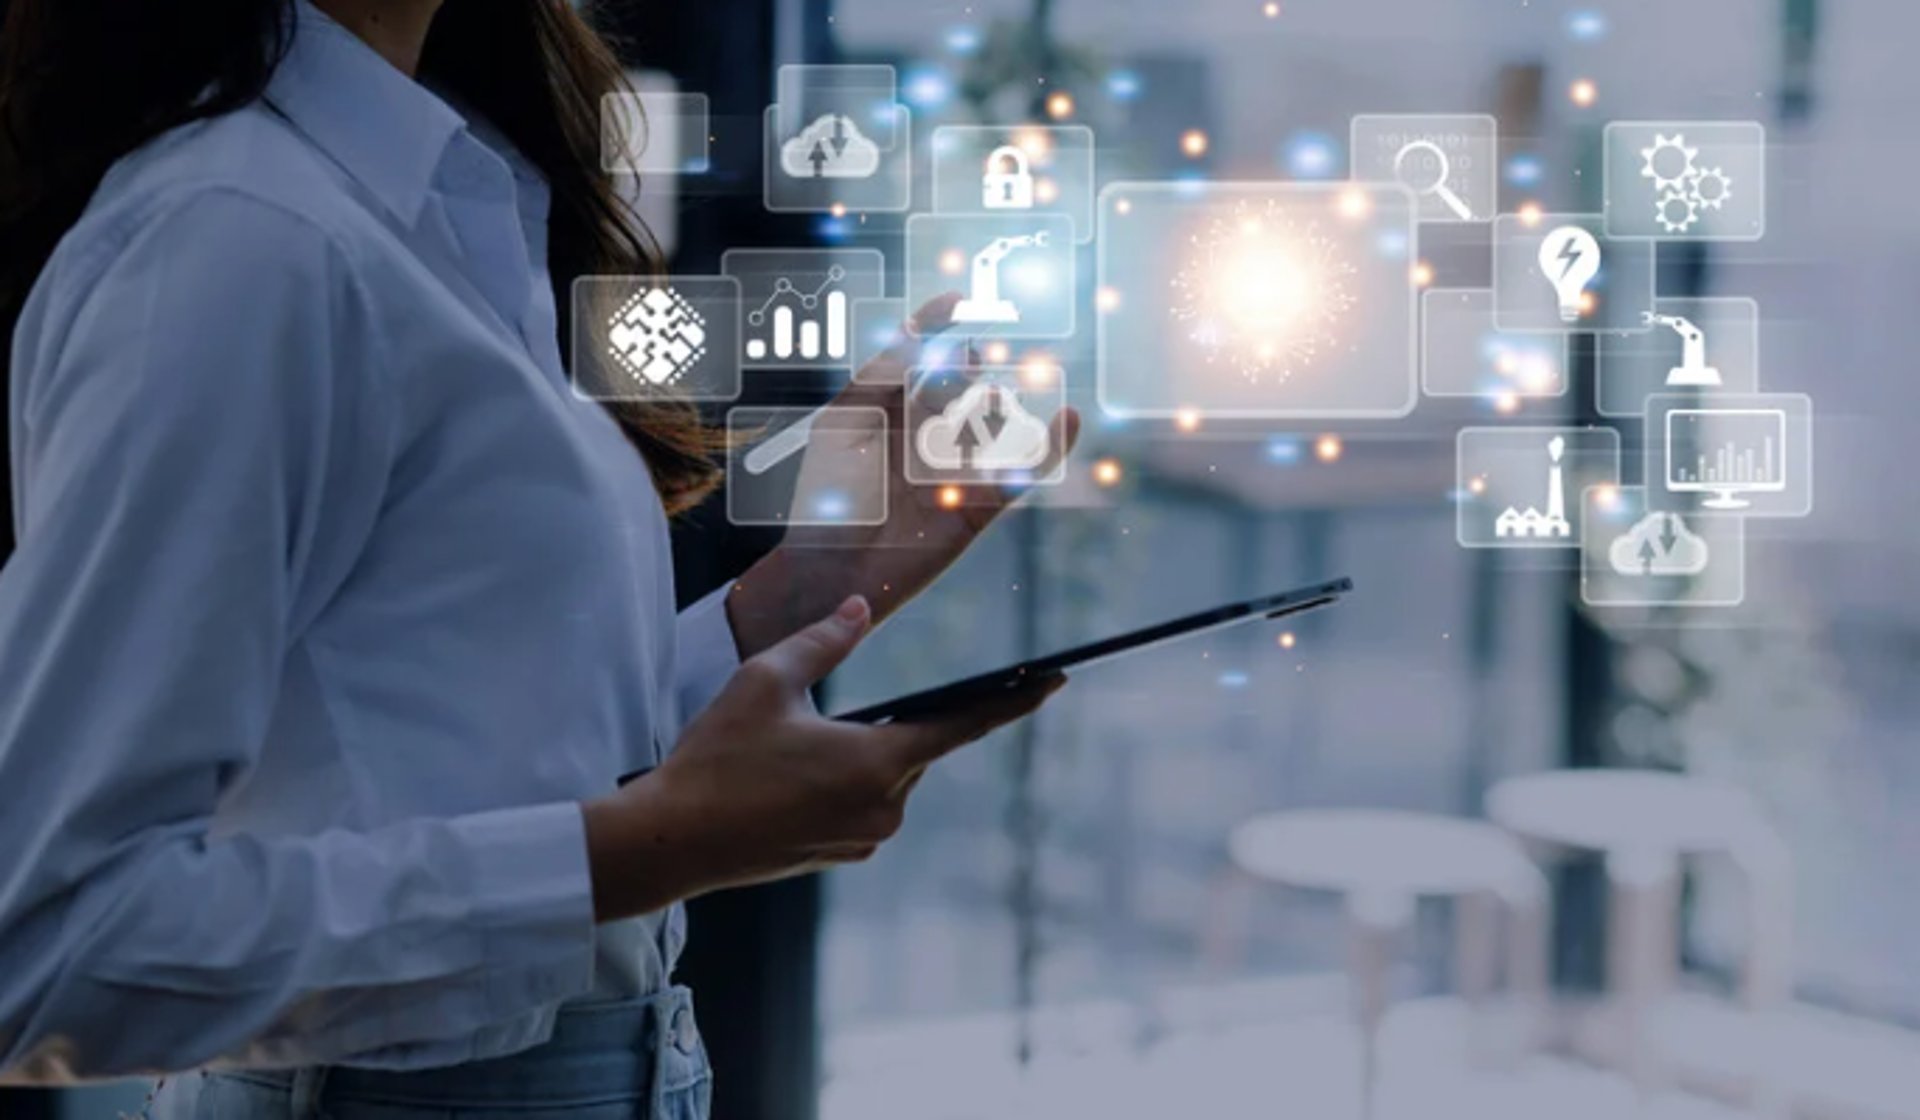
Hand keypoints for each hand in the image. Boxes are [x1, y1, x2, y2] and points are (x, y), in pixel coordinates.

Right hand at [582, 596, 1064, 919]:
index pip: (965, 724)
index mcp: (878, 763)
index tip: (1054, 681)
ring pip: (886, 776)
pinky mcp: (842, 855)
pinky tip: (793, 774)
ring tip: (794, 745)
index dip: (1013, 700)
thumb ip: (823, 641)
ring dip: (860, 751)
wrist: (673, 841)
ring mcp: (865, 838)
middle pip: (916, 748)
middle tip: (833, 712)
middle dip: (892, 720)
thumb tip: (860, 609)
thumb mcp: (766, 682)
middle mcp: (884, 808)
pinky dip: (841, 781)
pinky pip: (862, 805)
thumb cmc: (718, 759)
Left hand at [726, 295, 1082, 656]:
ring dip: (997, 399)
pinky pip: (1020, 473)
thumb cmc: (826, 499)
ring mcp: (953, 467)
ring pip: (992, 419)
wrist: (833, 570)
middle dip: (969, 362)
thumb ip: (879, 377)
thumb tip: (919, 334)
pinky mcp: (977, 504)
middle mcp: (924, 434)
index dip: (938, 325)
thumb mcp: (843, 424)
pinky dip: (1049, 447)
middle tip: (973, 353)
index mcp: (887, 411)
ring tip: (990, 394)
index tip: (960, 299)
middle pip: (960, 382)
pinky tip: (1068, 419)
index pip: (918, 357)